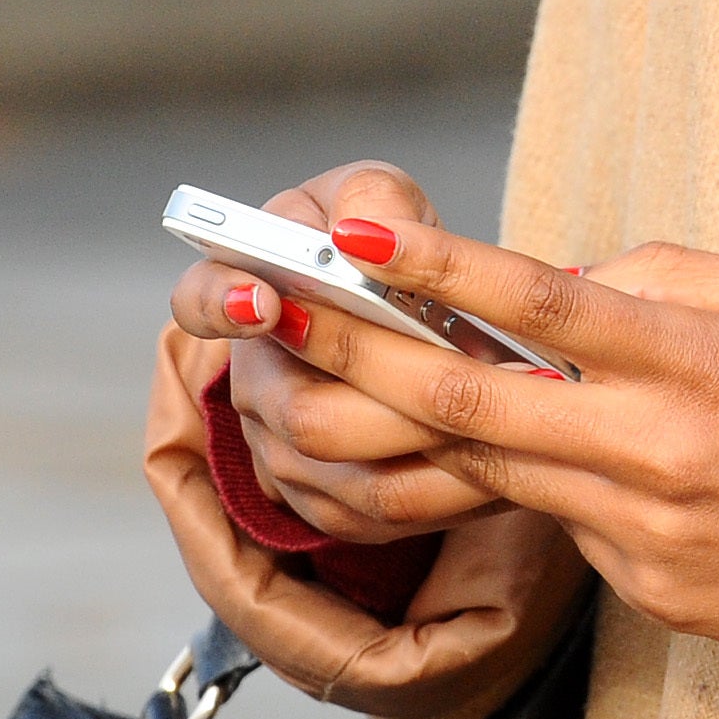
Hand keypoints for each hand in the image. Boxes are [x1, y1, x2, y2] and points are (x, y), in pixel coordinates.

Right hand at [166, 160, 509, 545]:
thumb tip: (365, 227)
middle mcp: (258, 388)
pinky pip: (394, 519)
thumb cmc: (386, 248)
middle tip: (466, 373)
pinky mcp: (337, 509)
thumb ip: (371, 199)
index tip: (266, 300)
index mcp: (248, 296)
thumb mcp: (380, 199)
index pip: (202, 303)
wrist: (421, 317)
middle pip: (305, 417)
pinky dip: (460, 492)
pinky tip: (515, 458)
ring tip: (515, 414)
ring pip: (358, 481)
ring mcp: (290, 459)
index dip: (224, 305)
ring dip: (442, 449)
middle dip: (395, 396)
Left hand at [276, 218, 718, 677]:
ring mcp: (644, 534)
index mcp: (701, 365)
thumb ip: (673, 278)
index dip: (440, 266)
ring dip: (408, 418)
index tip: (358, 235)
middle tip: (279, 312)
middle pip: (472, 400)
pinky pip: (557, 519)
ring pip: (492, 467)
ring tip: (329, 372)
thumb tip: (562, 276)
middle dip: (360, 353)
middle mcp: (659, 454)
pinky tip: (527, 447)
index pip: (544, 304)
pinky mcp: (644, 592)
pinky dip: (531, 477)